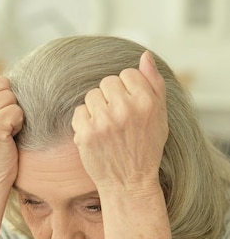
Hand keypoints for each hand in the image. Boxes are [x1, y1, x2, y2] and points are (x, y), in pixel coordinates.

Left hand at [71, 51, 168, 194]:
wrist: (129, 183)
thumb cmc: (146, 148)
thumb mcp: (160, 116)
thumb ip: (154, 83)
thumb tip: (144, 55)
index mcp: (147, 101)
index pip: (127, 73)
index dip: (126, 90)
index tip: (129, 110)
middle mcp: (126, 109)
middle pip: (107, 82)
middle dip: (110, 98)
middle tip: (117, 121)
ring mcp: (105, 122)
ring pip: (91, 96)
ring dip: (96, 110)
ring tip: (107, 130)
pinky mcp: (87, 134)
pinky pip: (79, 112)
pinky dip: (84, 123)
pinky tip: (96, 137)